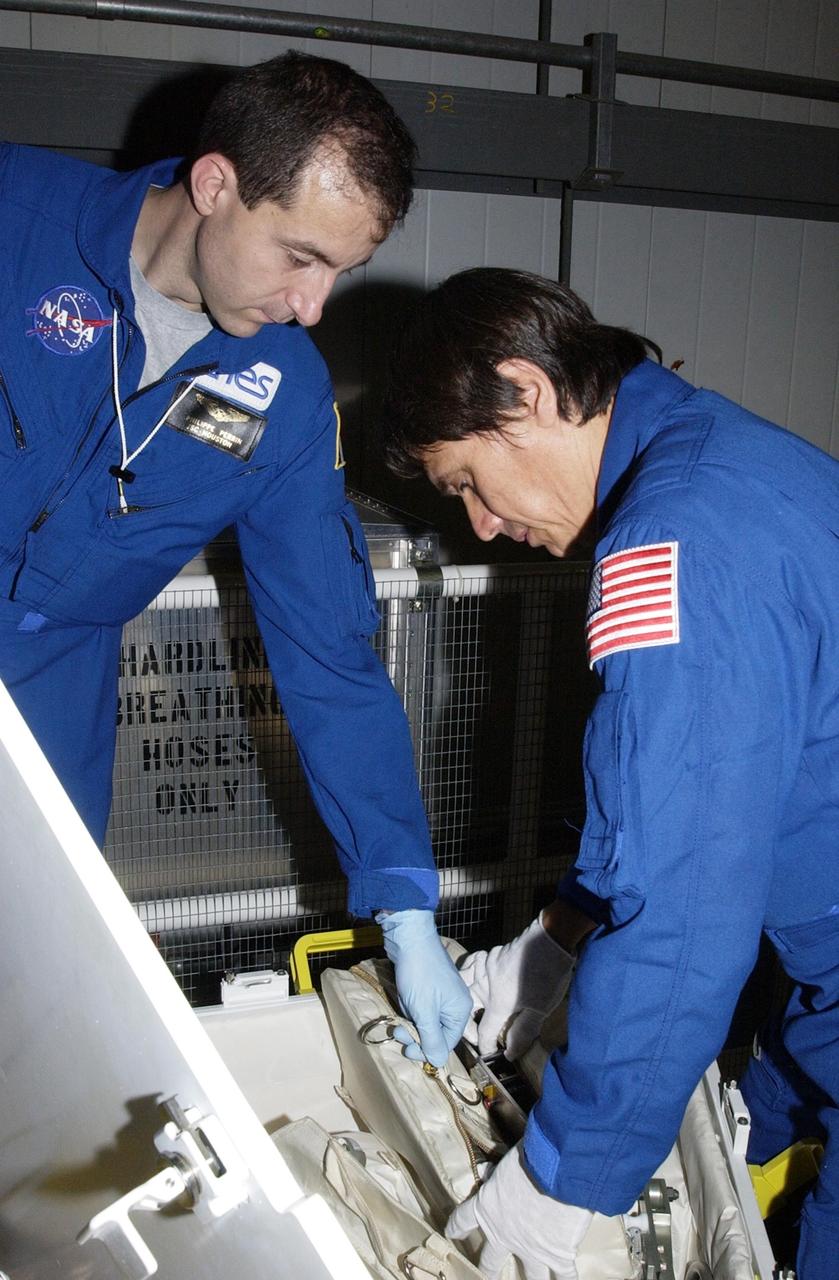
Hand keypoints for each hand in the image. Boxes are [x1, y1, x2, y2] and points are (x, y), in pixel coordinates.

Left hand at [377, 909, 471, 1067]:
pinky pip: (422, 1006)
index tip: (406, 1049)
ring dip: (410, 1019)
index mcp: (459, 1012)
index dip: (426, 1050)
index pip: (445, 1043)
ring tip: (399, 1010)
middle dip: (415, 1034)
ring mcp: (443, 995)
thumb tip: (438, 1062)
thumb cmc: (419, 975)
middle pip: (436, 1033)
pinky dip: (411, 1006)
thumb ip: (431, 1039)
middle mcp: (455, 1005)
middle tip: (397, 1031)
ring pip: (426, 1020)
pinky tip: (404, 997)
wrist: (410, 938)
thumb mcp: (424, 1011)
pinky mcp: (431, 987)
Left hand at [446, 1142, 591, 1279]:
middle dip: (487, 1270)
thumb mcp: (505, 1164)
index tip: (451, 1234)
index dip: (456, 1227)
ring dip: (532, 1279)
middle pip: (490, 1262)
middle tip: (485, 1276)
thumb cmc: (530, 1159)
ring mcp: (532, 1251)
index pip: (463, 1220)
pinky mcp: (558, 1256)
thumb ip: (495, 1174)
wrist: (557, 1174)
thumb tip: (484, 1172)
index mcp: (487, 1209)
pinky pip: (564, 1277)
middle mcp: (506, 1236)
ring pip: (531, 1277)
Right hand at [459, 912, 574, 1058]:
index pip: (484, 1031)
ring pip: (462, 982)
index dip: (486, 1046)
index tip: (489, 1054)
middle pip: (465, 1007)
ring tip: (470, 1007)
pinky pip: (471, 965)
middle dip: (466, 1023)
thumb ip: (523, 1032)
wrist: (552, 938)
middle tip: (474, 1033)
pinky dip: (468, 974)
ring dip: (462, 996)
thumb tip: (509, 1053)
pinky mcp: (491, 954)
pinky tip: (476, 979)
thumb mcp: (541, 1010)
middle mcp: (486, 985)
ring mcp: (486, 966)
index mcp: (498, 1002)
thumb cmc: (549, 976)